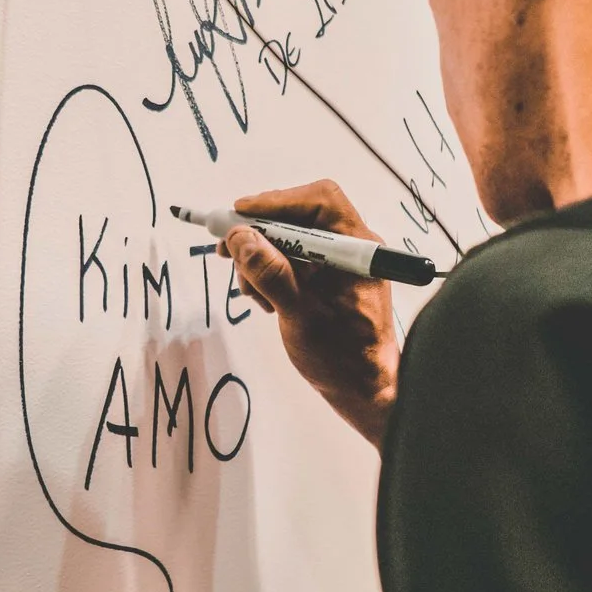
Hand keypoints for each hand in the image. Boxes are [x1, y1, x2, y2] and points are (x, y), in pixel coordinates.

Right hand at [221, 181, 399, 445]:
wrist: (364, 390)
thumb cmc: (343, 360)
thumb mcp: (302, 318)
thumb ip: (272, 275)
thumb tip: (241, 238)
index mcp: (358, 251)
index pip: (320, 202)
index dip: (277, 202)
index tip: (240, 216)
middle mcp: (351, 249)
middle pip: (300, 216)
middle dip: (261, 232)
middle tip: (227, 251)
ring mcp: (339, 263)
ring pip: (290, 238)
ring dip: (261, 257)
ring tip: (253, 292)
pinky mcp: (326, 277)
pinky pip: (292, 259)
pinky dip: (269, 271)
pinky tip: (264, 298)